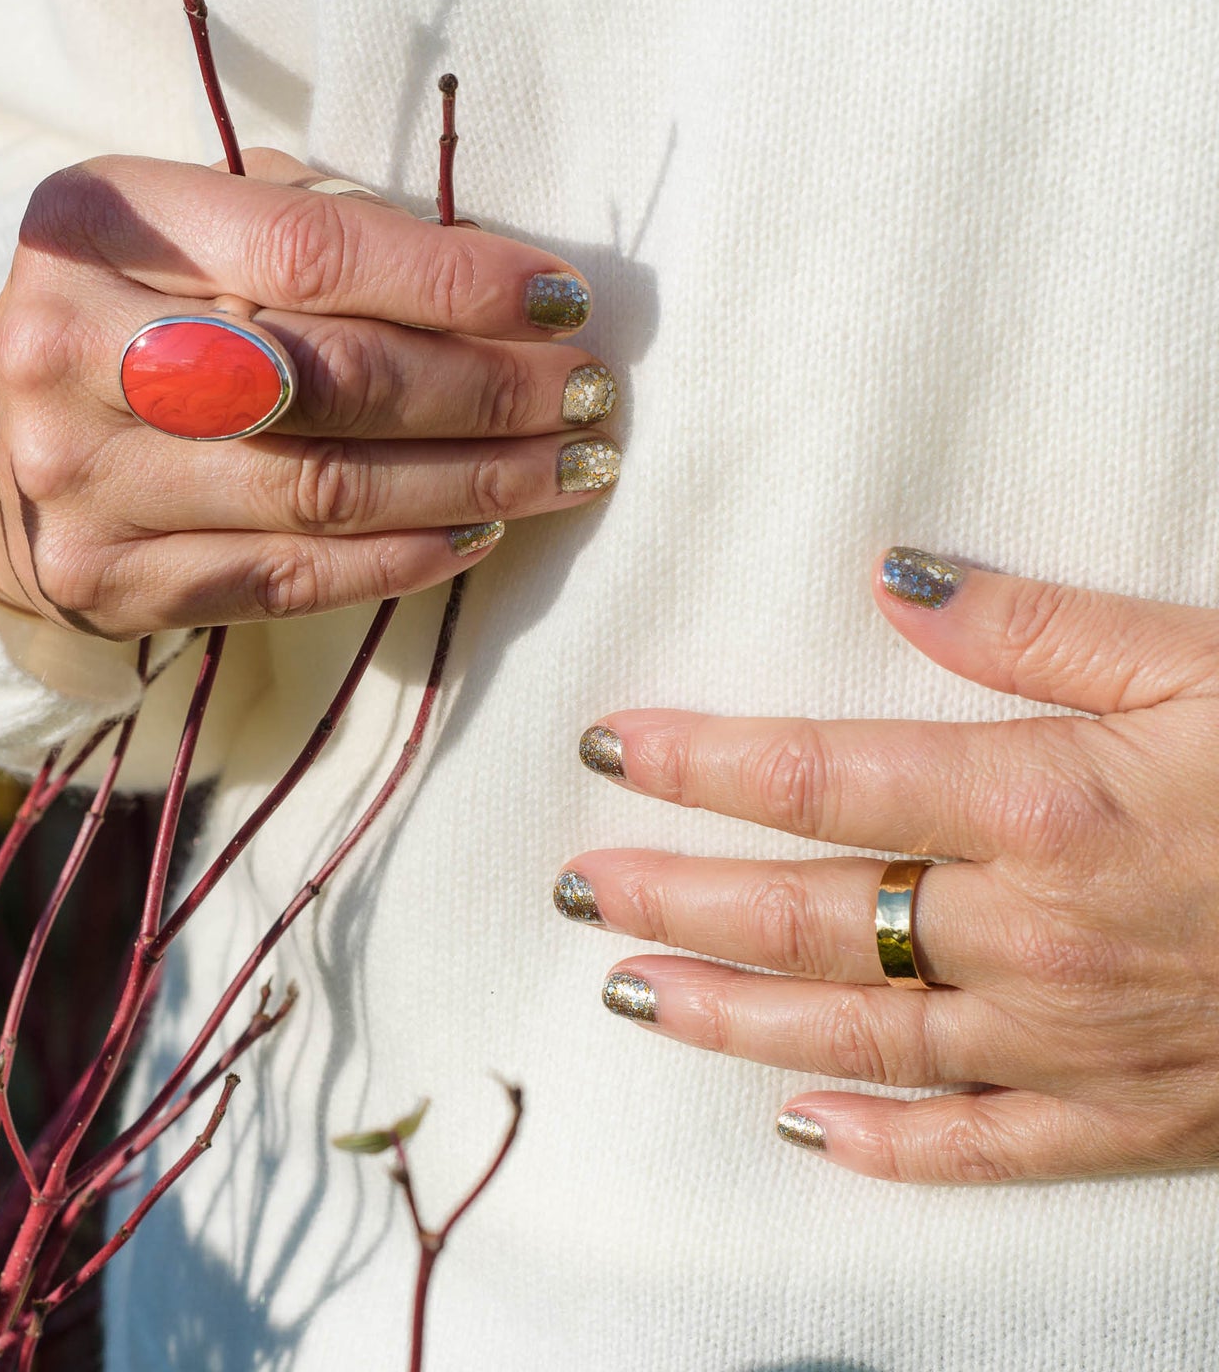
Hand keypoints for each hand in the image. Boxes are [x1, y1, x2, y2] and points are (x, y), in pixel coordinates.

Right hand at [0, 150, 620, 637]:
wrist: (2, 442)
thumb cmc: (133, 309)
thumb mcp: (187, 226)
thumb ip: (313, 227)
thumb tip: (498, 277)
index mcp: (94, 224)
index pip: (309, 251)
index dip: (453, 278)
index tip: (563, 297)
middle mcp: (70, 351)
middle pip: (329, 379)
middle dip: (488, 390)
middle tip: (591, 394)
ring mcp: (83, 482)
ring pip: (325, 490)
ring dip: (475, 481)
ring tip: (573, 466)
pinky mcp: (111, 581)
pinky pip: (292, 576)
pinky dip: (404, 555)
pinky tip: (482, 530)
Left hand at [557, 548, 1218, 1182]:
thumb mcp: (1205, 661)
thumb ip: (1042, 624)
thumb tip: (897, 579)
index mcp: (1042, 802)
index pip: (815, 776)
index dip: (694, 762)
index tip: (602, 748)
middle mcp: (1033, 933)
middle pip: (807, 917)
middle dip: (672, 899)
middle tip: (573, 888)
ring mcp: (1076, 1041)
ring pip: (859, 1039)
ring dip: (730, 1017)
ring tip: (627, 994)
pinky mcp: (1135, 1118)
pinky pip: (984, 1150)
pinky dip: (885, 1146)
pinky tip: (800, 1129)